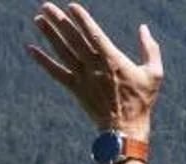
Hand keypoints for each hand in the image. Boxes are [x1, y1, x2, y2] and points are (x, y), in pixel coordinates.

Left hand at [27, 4, 163, 134]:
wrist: (125, 129)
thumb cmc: (142, 101)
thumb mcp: (154, 74)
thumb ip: (150, 49)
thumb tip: (144, 28)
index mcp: (113, 60)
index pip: (94, 34)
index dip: (82, 19)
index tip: (72, 6)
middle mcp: (94, 67)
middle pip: (73, 39)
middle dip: (59, 21)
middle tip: (46, 6)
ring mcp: (83, 78)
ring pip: (63, 52)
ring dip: (49, 35)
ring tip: (38, 18)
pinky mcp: (75, 89)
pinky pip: (56, 73)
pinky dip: (43, 61)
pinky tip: (31, 49)